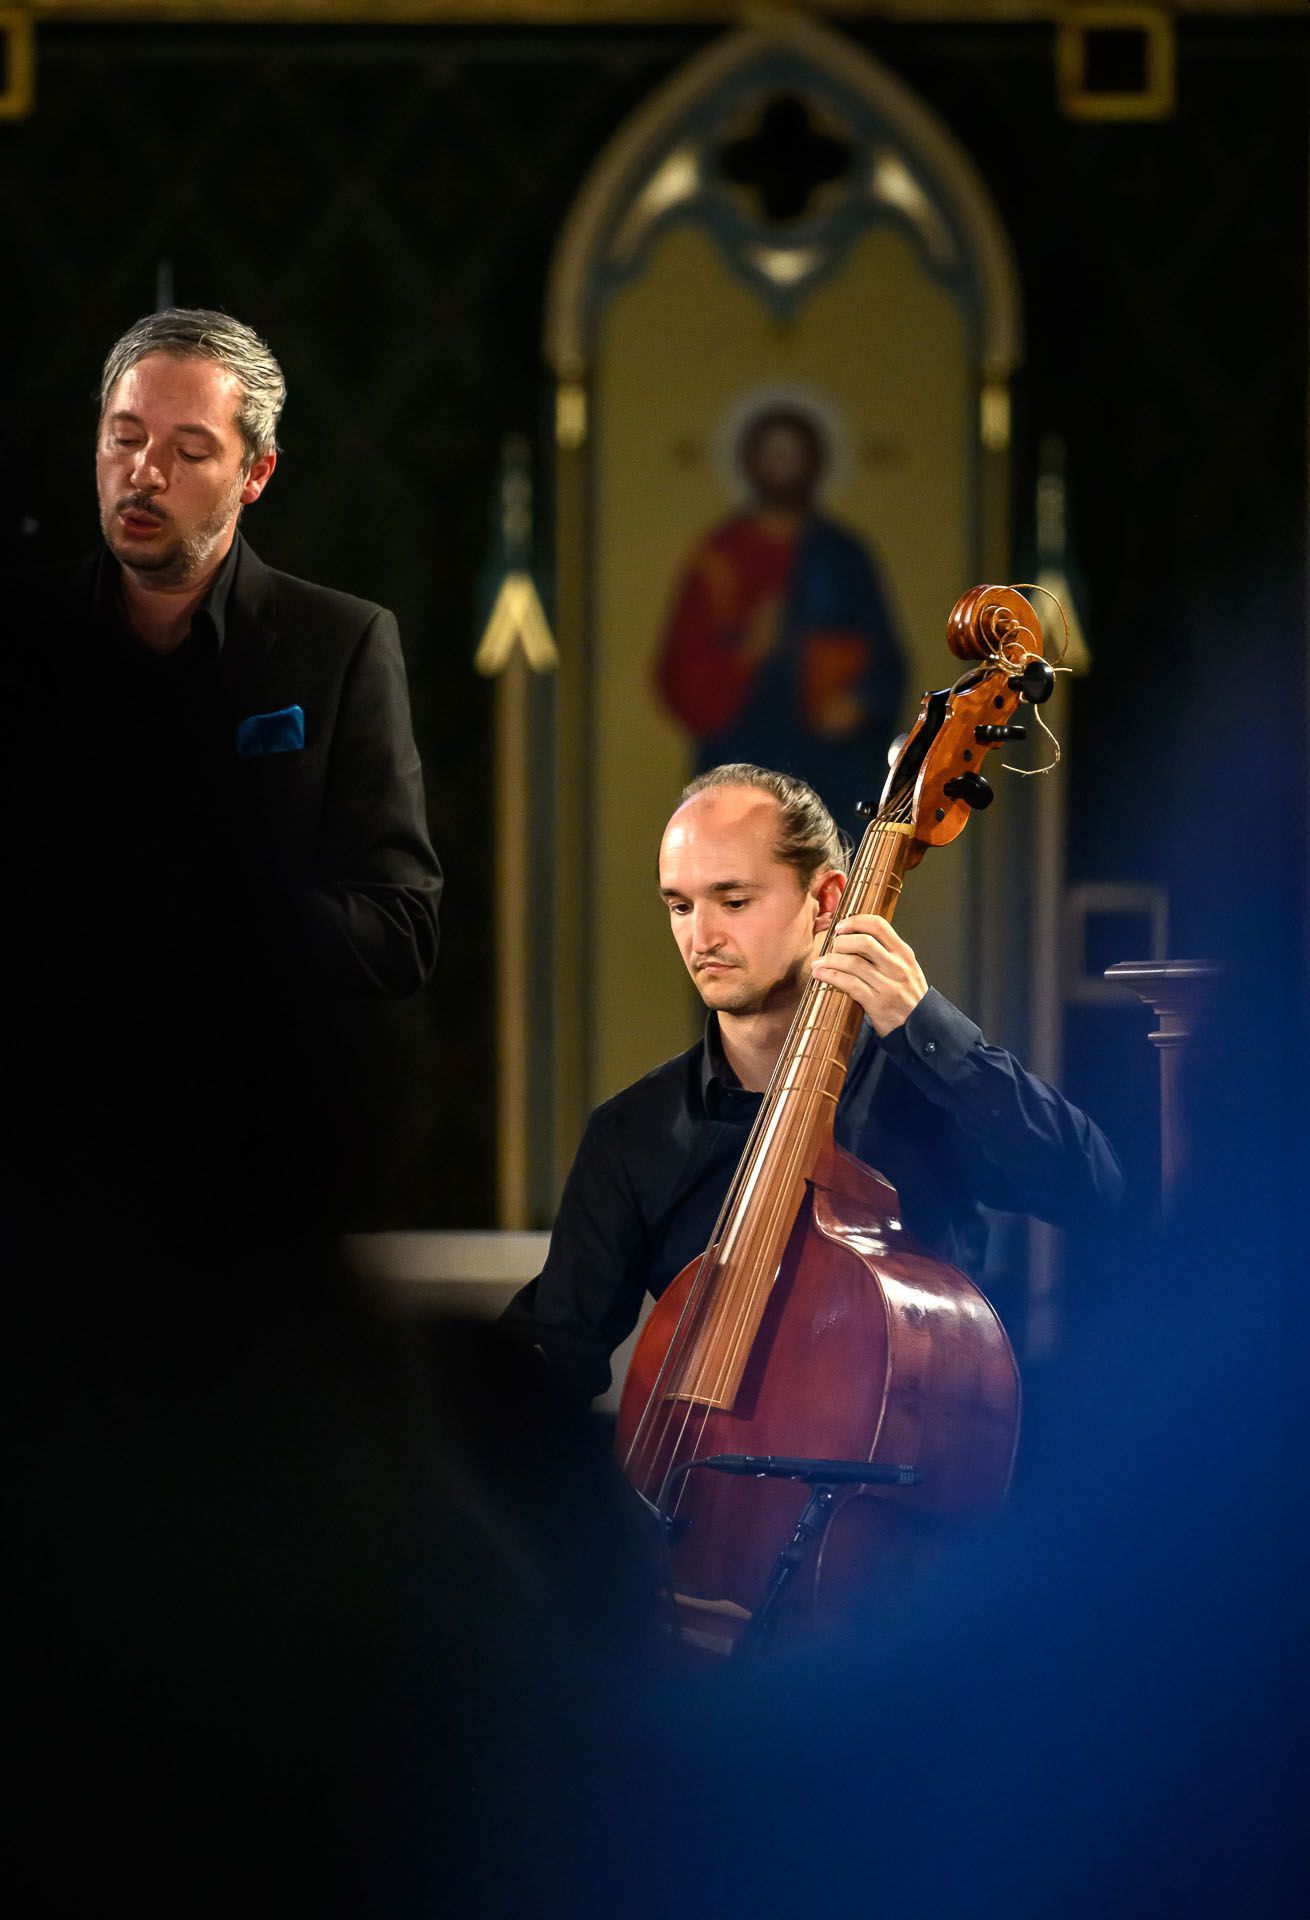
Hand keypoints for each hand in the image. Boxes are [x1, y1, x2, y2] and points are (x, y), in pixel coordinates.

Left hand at [811, 914, 927, 1036]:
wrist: (921, 1026)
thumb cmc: (909, 996)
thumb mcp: (907, 968)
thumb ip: (887, 953)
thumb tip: (855, 937)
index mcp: (904, 954)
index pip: (879, 926)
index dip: (856, 921)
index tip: (841, 926)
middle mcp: (897, 966)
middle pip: (863, 942)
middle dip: (841, 942)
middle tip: (831, 947)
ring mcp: (888, 985)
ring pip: (853, 963)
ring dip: (830, 960)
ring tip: (819, 963)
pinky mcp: (877, 1003)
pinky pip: (849, 984)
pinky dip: (830, 977)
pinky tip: (821, 975)